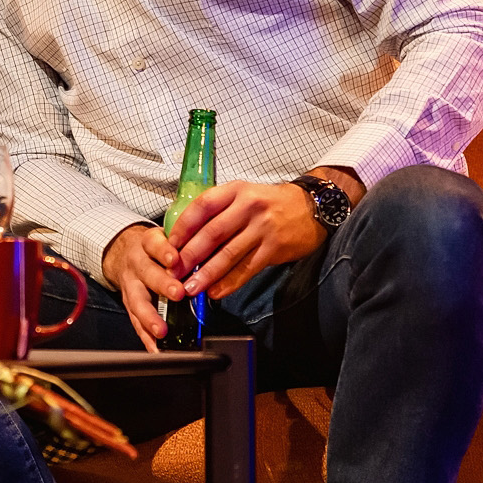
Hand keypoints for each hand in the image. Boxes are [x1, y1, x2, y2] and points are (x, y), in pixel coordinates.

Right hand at [101, 223, 187, 350]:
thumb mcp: (169, 238)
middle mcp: (137, 264)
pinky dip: (146, 335)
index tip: (175, 259)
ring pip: (138, 301)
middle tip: (177, 293)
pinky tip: (155, 347)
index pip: (155, 244)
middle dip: (162, 284)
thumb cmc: (157, 248)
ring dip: (150, 317)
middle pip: (147, 273)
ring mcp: (131, 285)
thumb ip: (189, 248)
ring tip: (161, 329)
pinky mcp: (129, 303)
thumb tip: (217, 260)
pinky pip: (136, 321)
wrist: (124, 252)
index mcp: (149, 244)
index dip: (164, 251)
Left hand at [167, 180, 328, 300]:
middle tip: (174, 272)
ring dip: (207, 274)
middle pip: (212, 233)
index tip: (170, 245)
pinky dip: (230, 282)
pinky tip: (216, 292)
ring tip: (191, 288)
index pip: (202, 207)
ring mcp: (263, 228)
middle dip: (190, 256)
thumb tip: (187, 237)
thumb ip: (219, 211)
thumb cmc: (270, 203)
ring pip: (229, 254)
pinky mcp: (275, 248)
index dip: (183, 227)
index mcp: (235, 191)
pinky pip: (248, 268)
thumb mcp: (243, 195)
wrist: (313, 207)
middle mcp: (248, 207)